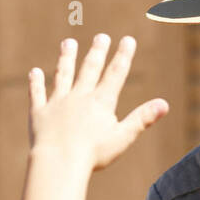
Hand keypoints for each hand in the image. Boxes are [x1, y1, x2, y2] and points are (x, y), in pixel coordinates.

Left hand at [28, 33, 167, 173]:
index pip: (115, 74)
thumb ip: (142, 118)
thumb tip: (165, 104)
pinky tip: (35, 72)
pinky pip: (38, 94)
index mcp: (101, 102)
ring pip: (63, 75)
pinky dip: (36, 83)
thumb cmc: (94, 154)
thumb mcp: (123, 137)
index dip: (123, 56)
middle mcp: (79, 97)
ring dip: (66, 58)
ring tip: (68, 43)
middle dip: (97, 52)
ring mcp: (58, 103)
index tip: (127, 40)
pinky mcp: (40, 113)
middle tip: (101, 37)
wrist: (59, 161)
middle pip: (89, 69)